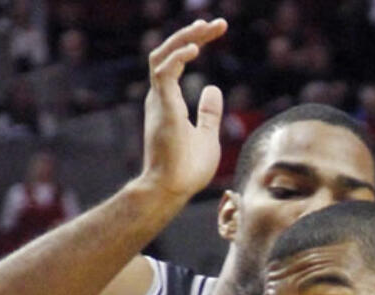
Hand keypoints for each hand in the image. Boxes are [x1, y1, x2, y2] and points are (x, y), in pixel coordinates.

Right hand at [140, 20, 227, 203]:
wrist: (170, 191)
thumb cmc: (187, 170)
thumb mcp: (206, 137)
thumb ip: (209, 113)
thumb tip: (213, 88)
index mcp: (168, 100)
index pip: (177, 61)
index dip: (194, 42)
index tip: (214, 30)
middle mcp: (159, 95)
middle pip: (169, 51)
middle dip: (191, 34)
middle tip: (216, 23)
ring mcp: (158, 100)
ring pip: (163, 55)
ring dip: (185, 38)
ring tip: (207, 28)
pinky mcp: (162, 107)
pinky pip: (164, 72)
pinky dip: (178, 57)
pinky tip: (196, 48)